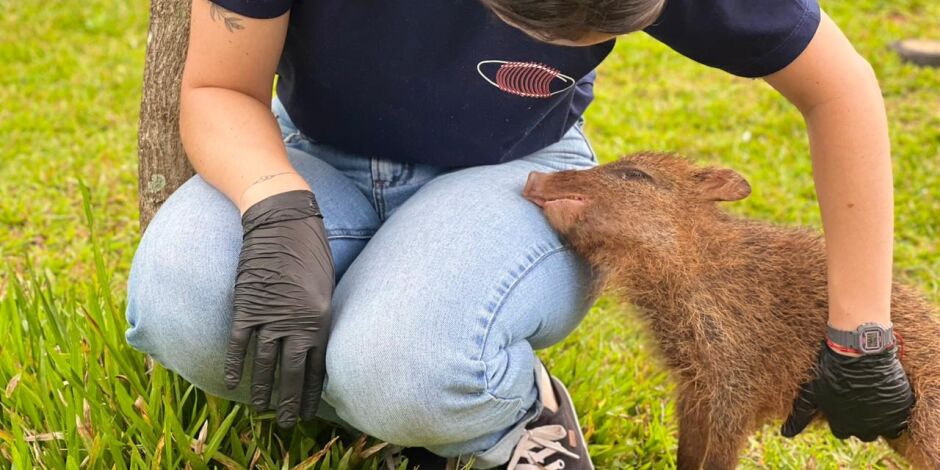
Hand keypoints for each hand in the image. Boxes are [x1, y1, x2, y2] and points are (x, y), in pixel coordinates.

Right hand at [224, 189, 334, 427]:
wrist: (283, 220)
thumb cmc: (310, 248)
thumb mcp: (326, 285)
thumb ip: (320, 315)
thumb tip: (316, 340)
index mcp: (320, 318)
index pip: (316, 365)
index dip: (312, 391)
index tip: (309, 410)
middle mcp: (296, 322)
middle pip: (292, 371)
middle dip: (289, 400)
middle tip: (287, 422)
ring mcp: (270, 315)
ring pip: (265, 362)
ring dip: (263, 389)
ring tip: (263, 410)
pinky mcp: (246, 305)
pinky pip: (239, 342)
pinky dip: (235, 363)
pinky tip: (232, 382)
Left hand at [781, 340, 913, 440]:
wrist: (859, 349)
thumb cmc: (830, 368)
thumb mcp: (811, 392)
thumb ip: (800, 416)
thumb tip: (785, 433)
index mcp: (842, 425)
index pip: (842, 432)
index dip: (841, 418)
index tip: (841, 403)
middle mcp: (865, 427)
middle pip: (865, 432)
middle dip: (860, 420)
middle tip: (856, 399)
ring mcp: (885, 418)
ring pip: (884, 428)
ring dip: (879, 418)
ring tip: (871, 398)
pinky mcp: (901, 406)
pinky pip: (901, 417)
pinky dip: (894, 410)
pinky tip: (884, 395)